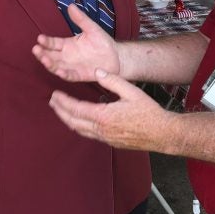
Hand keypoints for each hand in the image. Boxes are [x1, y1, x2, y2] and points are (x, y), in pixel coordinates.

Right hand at [32, 4, 119, 81]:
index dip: (46, 41)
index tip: (39, 38)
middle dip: (42, 53)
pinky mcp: (80, 75)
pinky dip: (64, 74)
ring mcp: (72, 66)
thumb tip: (71, 6)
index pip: (53, 43)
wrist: (116, 56)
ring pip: (56, 66)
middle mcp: (66, 56)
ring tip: (44, 59)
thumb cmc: (102, 42)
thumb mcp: (91, 28)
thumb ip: (80, 19)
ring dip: (49, 64)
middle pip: (50, 55)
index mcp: (67, 45)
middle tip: (35, 50)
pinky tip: (59, 71)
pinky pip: (70, 76)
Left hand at [49, 68, 170, 150]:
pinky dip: (79, 126)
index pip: (76, 109)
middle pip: (73, 122)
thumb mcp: (131, 91)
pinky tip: (80, 121)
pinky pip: (89, 134)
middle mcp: (101, 130)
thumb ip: (112, 80)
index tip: (54, 95)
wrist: (162, 133)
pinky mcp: (111, 142)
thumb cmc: (148, 112)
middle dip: (60, 111)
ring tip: (61, 111)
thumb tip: (97, 71)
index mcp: (104, 116)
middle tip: (52, 102)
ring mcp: (105, 138)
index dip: (63, 102)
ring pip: (80, 130)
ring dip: (68, 120)